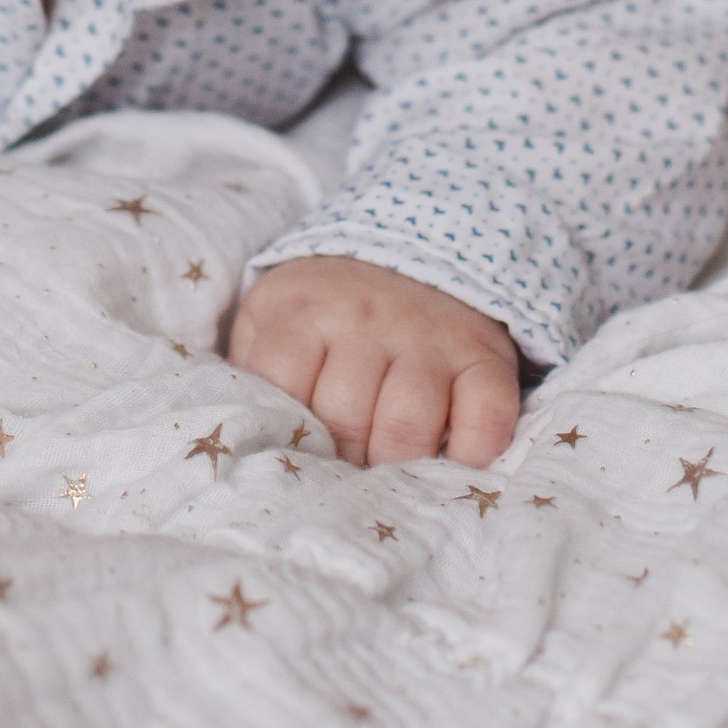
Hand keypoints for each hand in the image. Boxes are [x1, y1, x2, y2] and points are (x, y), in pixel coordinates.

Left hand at [227, 255, 518, 467]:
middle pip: (344, 418)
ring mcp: (430, 338)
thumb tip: (242, 438)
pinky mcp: (484, 358)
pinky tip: (448, 459)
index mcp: (304, 310)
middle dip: (340, 460)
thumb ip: (250, 370)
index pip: (281, 387)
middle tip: (341, 469)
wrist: (410, 255)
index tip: (294, 450)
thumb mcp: (270, 318)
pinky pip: (485, 420)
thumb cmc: (325, 311)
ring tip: (385, 472)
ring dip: (395, 465)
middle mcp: (368, 319)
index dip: (286, 433)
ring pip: (407, 428)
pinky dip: (470, 455)